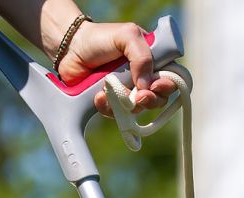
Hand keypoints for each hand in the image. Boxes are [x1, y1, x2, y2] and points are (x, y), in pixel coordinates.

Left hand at [56, 20, 178, 117]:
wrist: (71, 49)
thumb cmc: (101, 38)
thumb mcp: (127, 36)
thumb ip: (142, 56)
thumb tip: (146, 85)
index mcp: (153, 61)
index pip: (171, 79)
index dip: (168, 86)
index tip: (156, 86)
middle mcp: (143, 78)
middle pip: (158, 99)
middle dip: (149, 100)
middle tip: (138, 97)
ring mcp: (127, 92)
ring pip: (137, 110)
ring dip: (125, 104)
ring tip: (108, 90)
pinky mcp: (111, 104)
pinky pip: (116, 115)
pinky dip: (108, 108)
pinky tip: (98, 96)